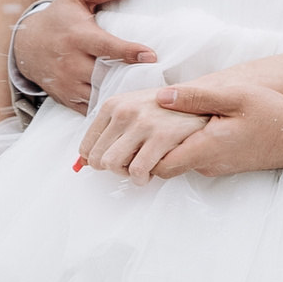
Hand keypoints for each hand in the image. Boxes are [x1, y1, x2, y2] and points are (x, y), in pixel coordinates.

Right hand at [15, 0, 156, 111]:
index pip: (105, 46)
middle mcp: (71, 62)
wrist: (27, 45)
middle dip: (129, 77)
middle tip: (158, 78)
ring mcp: (68, 84)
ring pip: (99, 95)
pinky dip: (108, 107)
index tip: (151, 55)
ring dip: (120, 94)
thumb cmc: (59, 17)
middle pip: (105, 75)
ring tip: (147, 91)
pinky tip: (128, 103)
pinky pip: (91, 109)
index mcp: (77, 36)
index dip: (128, 52)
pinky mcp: (67, 98)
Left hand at [77, 87, 209, 181]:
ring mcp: (143, 123)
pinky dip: (144, 177)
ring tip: (143, 166)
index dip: (101, 160)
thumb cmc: (165, 112)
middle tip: (132, 163)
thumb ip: (107, 132)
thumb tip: (82, 162)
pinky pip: (138, 171)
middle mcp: (125, 112)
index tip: (118, 158)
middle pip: (98, 160)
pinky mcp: (162, 136)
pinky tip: (154, 168)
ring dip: (128, 174)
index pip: (87, 148)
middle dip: (115, 168)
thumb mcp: (131, 112)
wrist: (200, 104)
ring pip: (114, 166)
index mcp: (114, 105)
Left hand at [154, 81, 282, 177]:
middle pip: (166, 164)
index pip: (159, 166)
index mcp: (206, 149)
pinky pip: (196, 157)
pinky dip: (189, 142)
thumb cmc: (272, 114)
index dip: (144, 152)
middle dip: (154, 146)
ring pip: (181, 159)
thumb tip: (161, 97)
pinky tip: (197, 122)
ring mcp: (216, 166)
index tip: (143, 129)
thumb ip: (196, 97)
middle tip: (152, 120)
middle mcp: (208, 164)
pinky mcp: (224, 163)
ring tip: (174, 116)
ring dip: (173, 142)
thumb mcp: (235, 96)